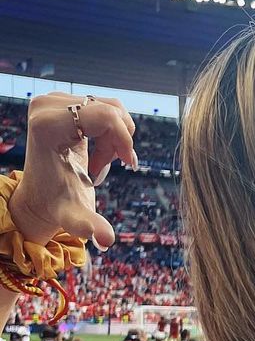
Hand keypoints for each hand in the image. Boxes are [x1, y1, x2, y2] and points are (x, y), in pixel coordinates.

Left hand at [9, 93, 136, 250]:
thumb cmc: (58, 206)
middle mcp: (47, 104)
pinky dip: (111, 131)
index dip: (125, 140)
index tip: (128, 166)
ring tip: (102, 161)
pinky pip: (104, 107)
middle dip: (119, 141)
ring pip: (110, 108)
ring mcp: (53, 99)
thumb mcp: (74, 216)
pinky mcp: (62, 101)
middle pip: (110, 110)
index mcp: (47, 124)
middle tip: (108, 167)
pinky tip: (99, 152)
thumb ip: (89, 226)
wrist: (42, 197)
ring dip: (116, 138)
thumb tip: (105, 240)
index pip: (106, 115)